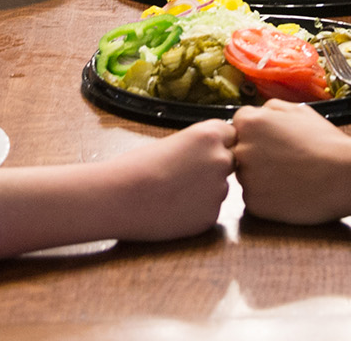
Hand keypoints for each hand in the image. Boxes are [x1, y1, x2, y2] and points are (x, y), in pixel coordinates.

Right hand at [112, 120, 235, 240]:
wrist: (120, 196)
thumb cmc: (138, 166)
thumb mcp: (173, 142)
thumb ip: (200, 146)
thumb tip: (214, 153)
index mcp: (210, 135)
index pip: (230, 135)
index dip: (216, 144)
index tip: (198, 152)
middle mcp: (220, 160)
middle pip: (229, 162)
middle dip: (213, 168)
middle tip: (183, 175)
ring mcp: (218, 190)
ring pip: (219, 188)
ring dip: (205, 191)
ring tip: (173, 193)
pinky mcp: (210, 216)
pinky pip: (209, 210)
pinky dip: (196, 210)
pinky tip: (173, 208)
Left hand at [232, 100, 350, 224]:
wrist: (343, 175)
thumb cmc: (324, 142)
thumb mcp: (299, 111)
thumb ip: (271, 108)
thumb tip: (259, 113)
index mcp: (249, 123)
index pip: (239, 124)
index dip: (258, 132)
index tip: (275, 140)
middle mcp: (241, 150)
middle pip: (240, 151)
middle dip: (257, 154)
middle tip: (285, 159)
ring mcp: (246, 179)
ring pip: (247, 176)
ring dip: (261, 176)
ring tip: (291, 175)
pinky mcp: (255, 203)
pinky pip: (254, 198)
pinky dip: (268, 197)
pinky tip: (289, 191)